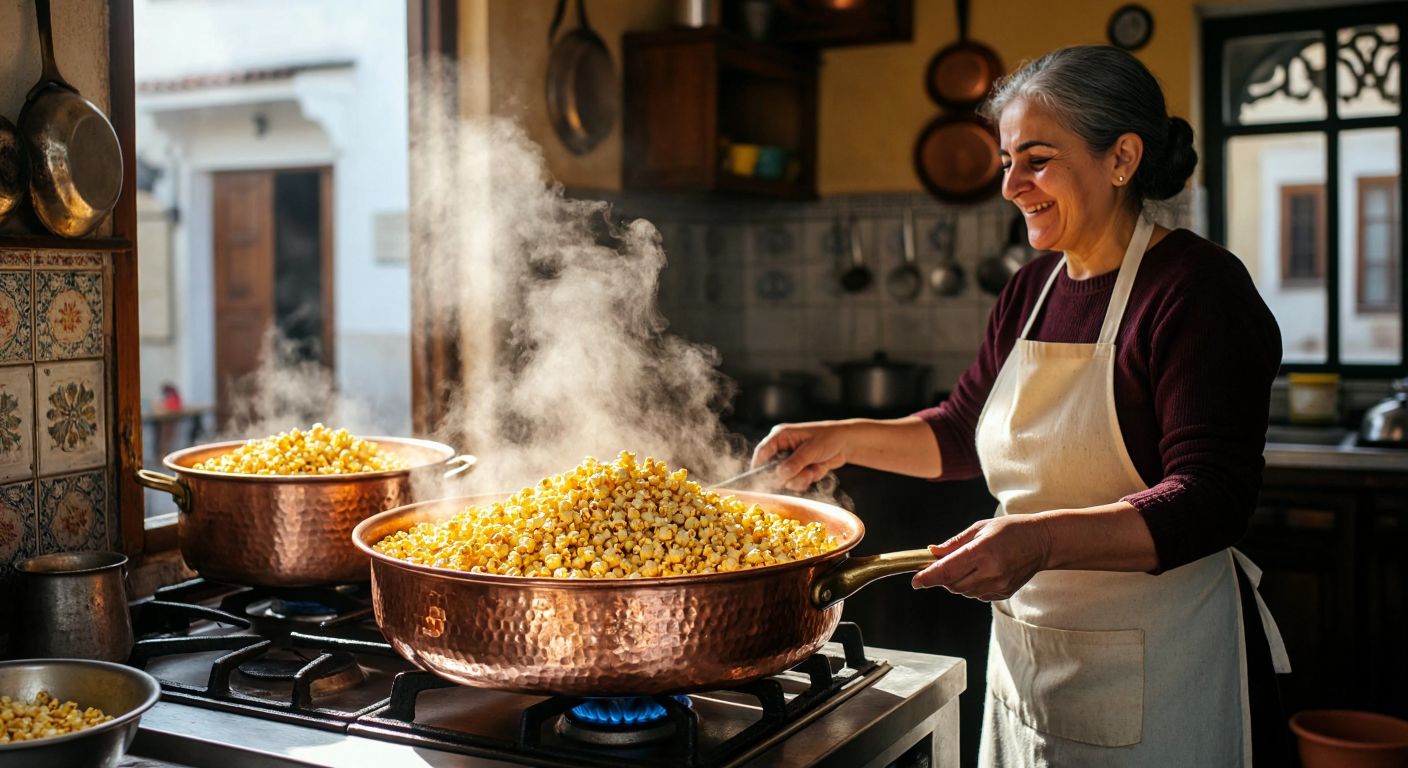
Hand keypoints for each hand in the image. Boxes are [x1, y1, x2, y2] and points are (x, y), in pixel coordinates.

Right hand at [751, 421, 853, 491]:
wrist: (846, 443)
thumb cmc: (829, 438)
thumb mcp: (812, 449)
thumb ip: (796, 462)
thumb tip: (780, 474)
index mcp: (780, 436)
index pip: (762, 453)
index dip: (760, 468)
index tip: (763, 481)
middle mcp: (782, 448)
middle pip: (772, 471)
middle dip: (789, 476)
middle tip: (804, 473)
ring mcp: (790, 460)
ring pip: (785, 479)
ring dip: (801, 479)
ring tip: (814, 470)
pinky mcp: (798, 469)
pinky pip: (797, 482)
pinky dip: (808, 479)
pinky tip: (818, 469)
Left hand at [911, 515, 1052, 601]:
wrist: (1042, 542)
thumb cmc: (1010, 530)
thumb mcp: (980, 528)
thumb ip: (954, 543)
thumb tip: (932, 552)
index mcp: (982, 551)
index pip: (947, 570)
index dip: (928, 577)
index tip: (915, 581)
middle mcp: (990, 571)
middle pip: (952, 584)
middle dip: (942, 577)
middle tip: (944, 564)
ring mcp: (999, 584)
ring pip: (963, 592)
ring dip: (956, 582)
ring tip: (969, 564)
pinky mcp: (1004, 593)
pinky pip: (977, 595)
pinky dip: (971, 587)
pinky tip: (982, 572)